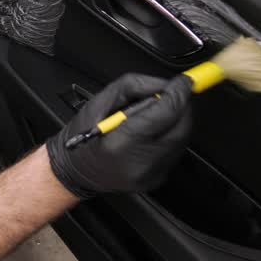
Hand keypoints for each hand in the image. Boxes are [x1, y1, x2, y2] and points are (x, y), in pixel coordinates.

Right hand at [47, 73, 192, 199]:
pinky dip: (170, 136)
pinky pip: (174, 151)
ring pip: (182, 139)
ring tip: (156, 114)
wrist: (76, 170)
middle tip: (173, 94)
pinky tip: (153, 131)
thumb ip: (135, 86)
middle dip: (181, 106)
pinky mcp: (156, 179)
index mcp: (122, 141)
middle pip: (181, 126)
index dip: (179, 92)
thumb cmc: (83, 134)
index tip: (185, 81)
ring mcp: (150, 174)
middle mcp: (139, 162)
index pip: (166, 112)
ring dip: (176, 121)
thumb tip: (166, 85)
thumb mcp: (101, 100)